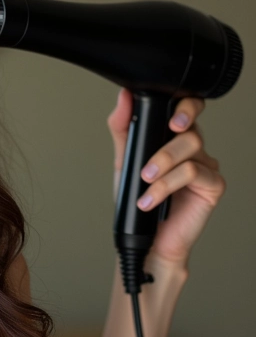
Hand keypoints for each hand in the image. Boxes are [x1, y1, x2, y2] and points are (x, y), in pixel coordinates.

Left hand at [107, 88, 225, 267]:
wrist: (148, 239)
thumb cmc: (138, 200)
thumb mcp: (124, 161)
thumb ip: (123, 129)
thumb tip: (123, 97)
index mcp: (173, 139)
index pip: (187, 109)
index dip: (184, 105)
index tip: (169, 115)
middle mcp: (192, 149)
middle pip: (190, 128)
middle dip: (173, 131)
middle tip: (162, 142)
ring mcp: (205, 165)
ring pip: (191, 147)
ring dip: (162, 163)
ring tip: (145, 181)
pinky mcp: (213, 185)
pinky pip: (193, 173)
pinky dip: (166, 185)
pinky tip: (150, 199)